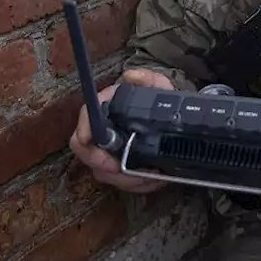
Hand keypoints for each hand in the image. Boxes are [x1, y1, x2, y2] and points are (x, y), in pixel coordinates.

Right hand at [69, 68, 173, 193]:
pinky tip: (154, 180)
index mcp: (107, 109)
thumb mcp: (159, 86)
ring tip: (150, 176)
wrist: (174, 120)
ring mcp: (110, 152)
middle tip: (123, 169)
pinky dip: (137, 184)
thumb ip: (148, 79)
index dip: (85, 131)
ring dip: (125, 179)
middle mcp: (103, 131)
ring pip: (104, 172)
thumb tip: (131, 76)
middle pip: (87, 153)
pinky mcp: (121, 168)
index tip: (92, 142)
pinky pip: (121, 182)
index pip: (85, 119)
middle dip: (103, 164)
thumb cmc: (161, 101)